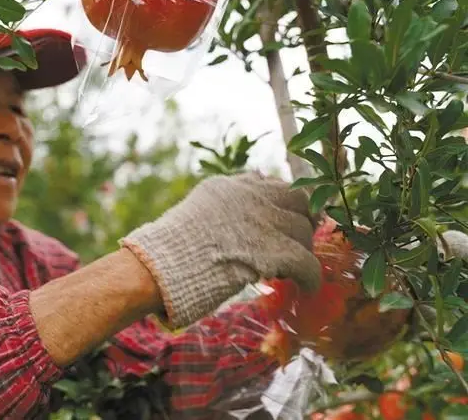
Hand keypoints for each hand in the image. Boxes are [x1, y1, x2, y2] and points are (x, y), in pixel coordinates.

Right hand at [120, 172, 321, 327]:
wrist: (161, 266)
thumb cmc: (171, 247)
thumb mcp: (198, 209)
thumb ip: (225, 201)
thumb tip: (249, 198)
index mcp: (231, 186)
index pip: (274, 185)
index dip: (286, 203)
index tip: (287, 218)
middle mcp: (252, 197)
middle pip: (298, 201)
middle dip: (304, 219)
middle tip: (300, 239)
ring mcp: (265, 222)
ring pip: (304, 232)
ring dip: (303, 250)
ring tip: (295, 267)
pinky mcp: (276, 252)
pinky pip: (307, 263)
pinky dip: (310, 278)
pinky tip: (306, 287)